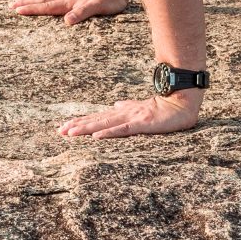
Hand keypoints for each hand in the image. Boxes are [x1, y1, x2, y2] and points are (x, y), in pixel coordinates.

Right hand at [7, 0, 131, 24]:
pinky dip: (45, 1)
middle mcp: (67, 0)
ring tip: (21, 1)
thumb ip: (82, 13)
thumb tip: (66, 21)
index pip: (46, 7)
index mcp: (69, 3)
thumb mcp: (97, 7)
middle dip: (26, 3)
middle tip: (11, 5)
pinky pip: (56, 0)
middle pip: (43, 1)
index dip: (31, 9)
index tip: (16, 10)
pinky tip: (46, 2)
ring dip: (33, 1)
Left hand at [57, 90, 202, 138]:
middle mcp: (124, 113)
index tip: (64, 126)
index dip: (81, 121)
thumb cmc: (162, 107)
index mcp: (123, 112)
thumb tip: (114, 105)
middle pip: (96, 120)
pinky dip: (109, 133)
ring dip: (86, 129)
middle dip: (77, 126)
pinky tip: (96, 136)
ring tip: (70, 133)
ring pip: (105, 124)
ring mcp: (132, 118)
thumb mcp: (141, 108)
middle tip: (60, 131)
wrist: (180, 103)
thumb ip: (126, 107)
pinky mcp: (142, 124)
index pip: (98, 117)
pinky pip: (123, 130)